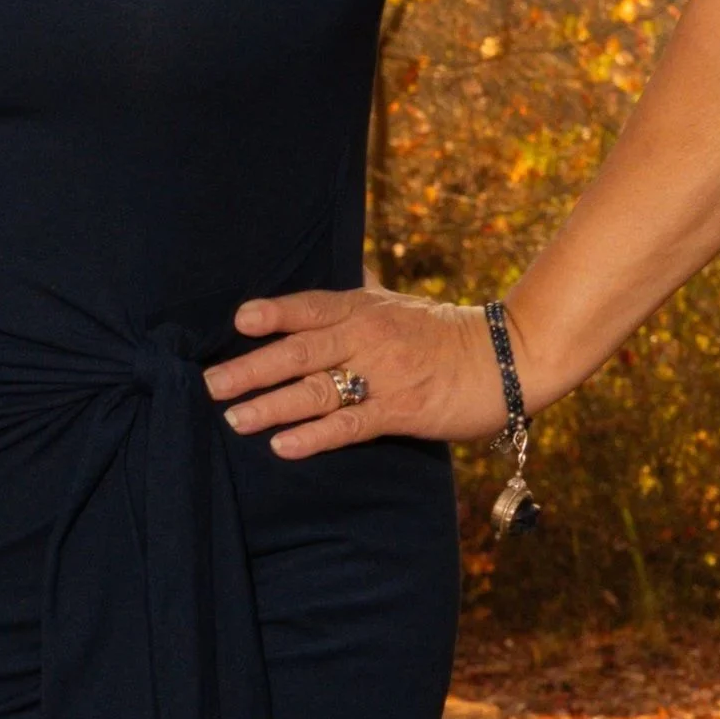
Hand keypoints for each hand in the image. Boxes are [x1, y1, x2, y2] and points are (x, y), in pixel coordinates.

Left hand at [202, 285, 511, 458]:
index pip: (310, 307)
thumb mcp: (398, 305)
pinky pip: (349, 424)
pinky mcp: (401, 411)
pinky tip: (283, 446)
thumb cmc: (444, 333)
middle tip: (211, 384)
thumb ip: (360, 294)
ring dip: (271, 404)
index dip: (274, 312)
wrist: (508, 358)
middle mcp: (367, 337)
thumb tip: (338, 272)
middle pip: (300, 351)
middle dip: (252, 368)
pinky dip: (314, 436)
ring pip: (316, 390)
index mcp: (364, 309)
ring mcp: (383, 375)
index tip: (239, 320)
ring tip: (234, 418)